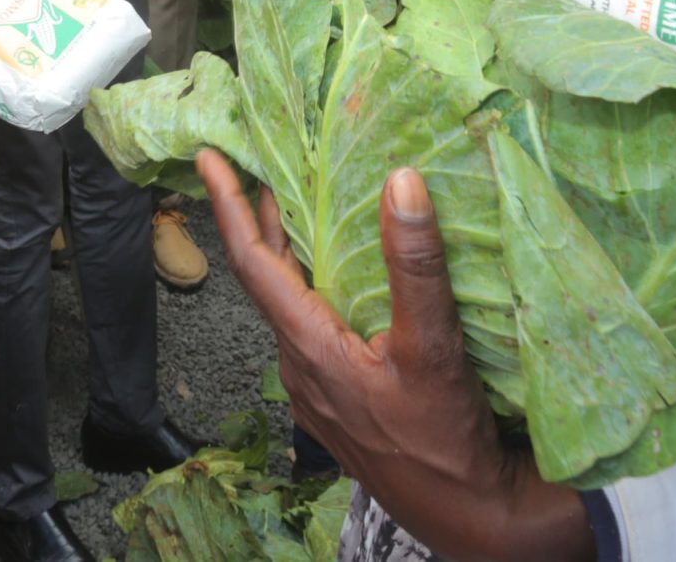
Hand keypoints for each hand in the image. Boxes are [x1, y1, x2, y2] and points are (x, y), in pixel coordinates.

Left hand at [198, 152, 589, 561]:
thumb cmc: (444, 441)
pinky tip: (343, 279)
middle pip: (267, 279)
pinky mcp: (338, 402)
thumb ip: (415, 265)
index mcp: (309, 347)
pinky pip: (313, 330)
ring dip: (290, 255)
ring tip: (299, 207)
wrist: (466, 517)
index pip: (252, 262)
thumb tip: (400, 182)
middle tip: (258, 165)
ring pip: (290, 306)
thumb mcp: (434, 348)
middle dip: (257, 220)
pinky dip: (316, 288)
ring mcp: (316, 390)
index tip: (208, 159)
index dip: (227, 205)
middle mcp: (300, 367)